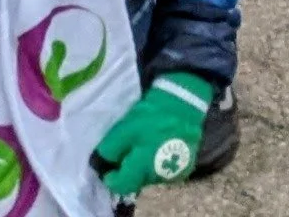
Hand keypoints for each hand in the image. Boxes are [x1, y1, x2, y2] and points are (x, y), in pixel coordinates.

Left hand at [93, 73, 213, 195]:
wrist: (185, 102)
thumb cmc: (152, 114)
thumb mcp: (125, 128)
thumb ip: (111, 149)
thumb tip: (102, 164)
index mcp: (143, 167)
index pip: (121, 186)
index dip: (112, 177)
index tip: (109, 165)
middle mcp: (159, 176)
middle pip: (136, 182)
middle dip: (129, 170)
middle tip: (128, 150)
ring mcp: (174, 174)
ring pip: (150, 178)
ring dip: (143, 168)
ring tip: (145, 147)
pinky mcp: (184, 167)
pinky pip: (164, 173)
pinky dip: (157, 165)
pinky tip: (158, 148)